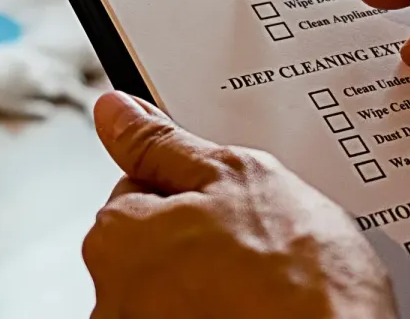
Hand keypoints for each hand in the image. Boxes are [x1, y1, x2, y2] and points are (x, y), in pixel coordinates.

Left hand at [84, 92, 395, 318]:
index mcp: (116, 238)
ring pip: (177, 287)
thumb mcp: (235, 175)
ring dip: (211, 281)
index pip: (137, 187)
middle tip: (257, 239)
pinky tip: (262, 308)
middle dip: (199, 235)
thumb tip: (116, 111)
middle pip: (154, 242)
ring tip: (268, 282)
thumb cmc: (295, 278)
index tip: (228, 198)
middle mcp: (113, 298)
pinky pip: (195, 316)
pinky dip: (224, 311)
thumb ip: (164, 143)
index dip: (191, 186)